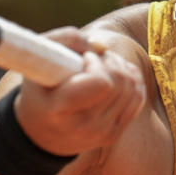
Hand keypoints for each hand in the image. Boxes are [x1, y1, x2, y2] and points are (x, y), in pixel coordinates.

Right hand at [13, 27, 146, 156]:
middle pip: (119, 83)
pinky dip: (131, 80)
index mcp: (58, 110)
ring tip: (102, 65)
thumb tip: (102, 46)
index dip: (97, 63)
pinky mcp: (113, 135)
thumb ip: (67, 40)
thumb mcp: (39, 58)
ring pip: (131, 89)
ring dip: (121, 68)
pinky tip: (115, 75)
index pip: (101, 82)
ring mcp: (100, 134)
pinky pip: (137, 98)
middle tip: (94, 57)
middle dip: (110, 61)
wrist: (40, 131)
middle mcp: (82, 127)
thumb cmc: (38, 88)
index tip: (84, 58)